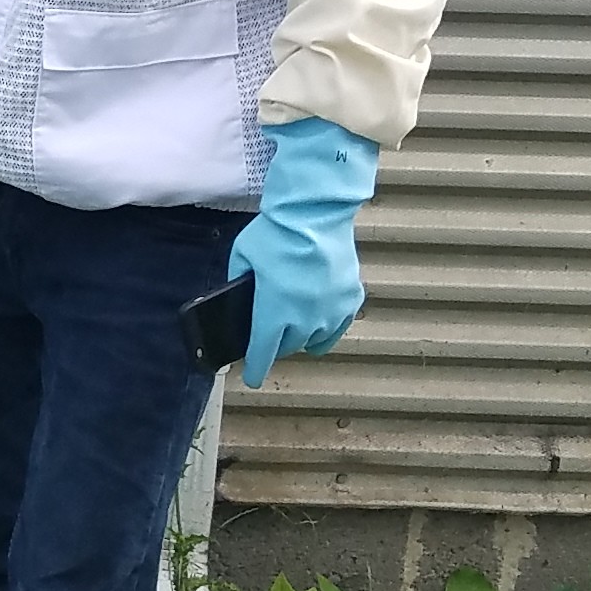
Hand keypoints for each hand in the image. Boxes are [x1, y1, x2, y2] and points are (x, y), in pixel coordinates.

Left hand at [226, 118, 380, 386]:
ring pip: (315, 339)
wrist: (316, 212)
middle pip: (288, 346)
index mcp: (274, 311)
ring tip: (294, 325)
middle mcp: (305, 318)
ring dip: (302, 337)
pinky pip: (339, 325)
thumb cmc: (276, 233)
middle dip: (276, 345)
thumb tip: (241, 297)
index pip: (263, 352)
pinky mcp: (351, 298)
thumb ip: (238, 282)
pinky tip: (319, 320)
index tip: (253, 378)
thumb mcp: (243, 257)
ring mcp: (331, 310)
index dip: (256, 368)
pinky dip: (328, 326)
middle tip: (269, 336)